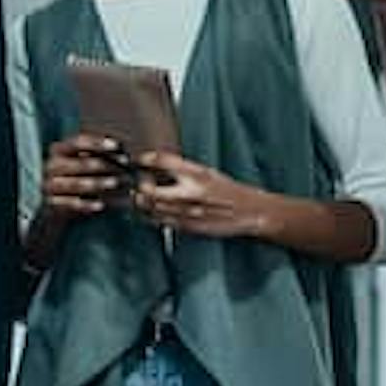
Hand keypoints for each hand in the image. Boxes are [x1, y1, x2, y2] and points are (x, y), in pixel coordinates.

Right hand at [36, 131, 130, 223]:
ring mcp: (48, 185)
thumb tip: (123, 147)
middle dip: (104, 166)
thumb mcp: (86, 164)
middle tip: (125, 170)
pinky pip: (69, 204)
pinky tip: (101, 206)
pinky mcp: (50, 204)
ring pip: (74, 184)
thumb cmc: (79, 179)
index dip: (97, 143)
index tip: (118, 146)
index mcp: (59, 150)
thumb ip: (101, 154)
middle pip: (79, 163)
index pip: (77, 142)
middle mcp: (51, 166)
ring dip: (97, 184)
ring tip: (116, 184)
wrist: (57, 208)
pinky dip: (85, 205)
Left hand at [130, 151, 268, 241]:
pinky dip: (148, 215)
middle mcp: (190, 192)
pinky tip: (149, 210)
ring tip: (139, 196)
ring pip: (150, 208)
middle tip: (138, 182)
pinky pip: (158, 221)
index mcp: (196, 173)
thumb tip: (155, 166)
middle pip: (149, 189)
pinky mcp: (186, 227)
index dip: (144, 159)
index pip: (162, 161)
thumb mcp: (207, 172)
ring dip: (140, 202)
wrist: (248, 212)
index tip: (138, 159)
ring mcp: (187, 212)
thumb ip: (182, 170)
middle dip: (139, 185)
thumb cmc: (227, 190)